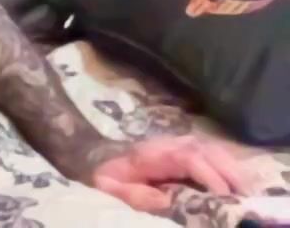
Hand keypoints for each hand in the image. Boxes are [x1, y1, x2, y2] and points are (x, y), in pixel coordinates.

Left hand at [88, 135, 263, 213]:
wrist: (98, 161)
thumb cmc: (106, 178)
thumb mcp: (111, 189)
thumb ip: (135, 195)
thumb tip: (168, 201)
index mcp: (150, 153)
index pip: (187, 157)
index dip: (208, 174)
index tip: (222, 195)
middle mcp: (167, 143)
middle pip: (205, 148)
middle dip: (228, 170)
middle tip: (244, 194)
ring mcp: (177, 143)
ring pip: (211, 148)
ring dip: (231, 167)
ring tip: (246, 189)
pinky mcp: (184, 148)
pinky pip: (211, 151)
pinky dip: (228, 164)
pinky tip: (238, 180)